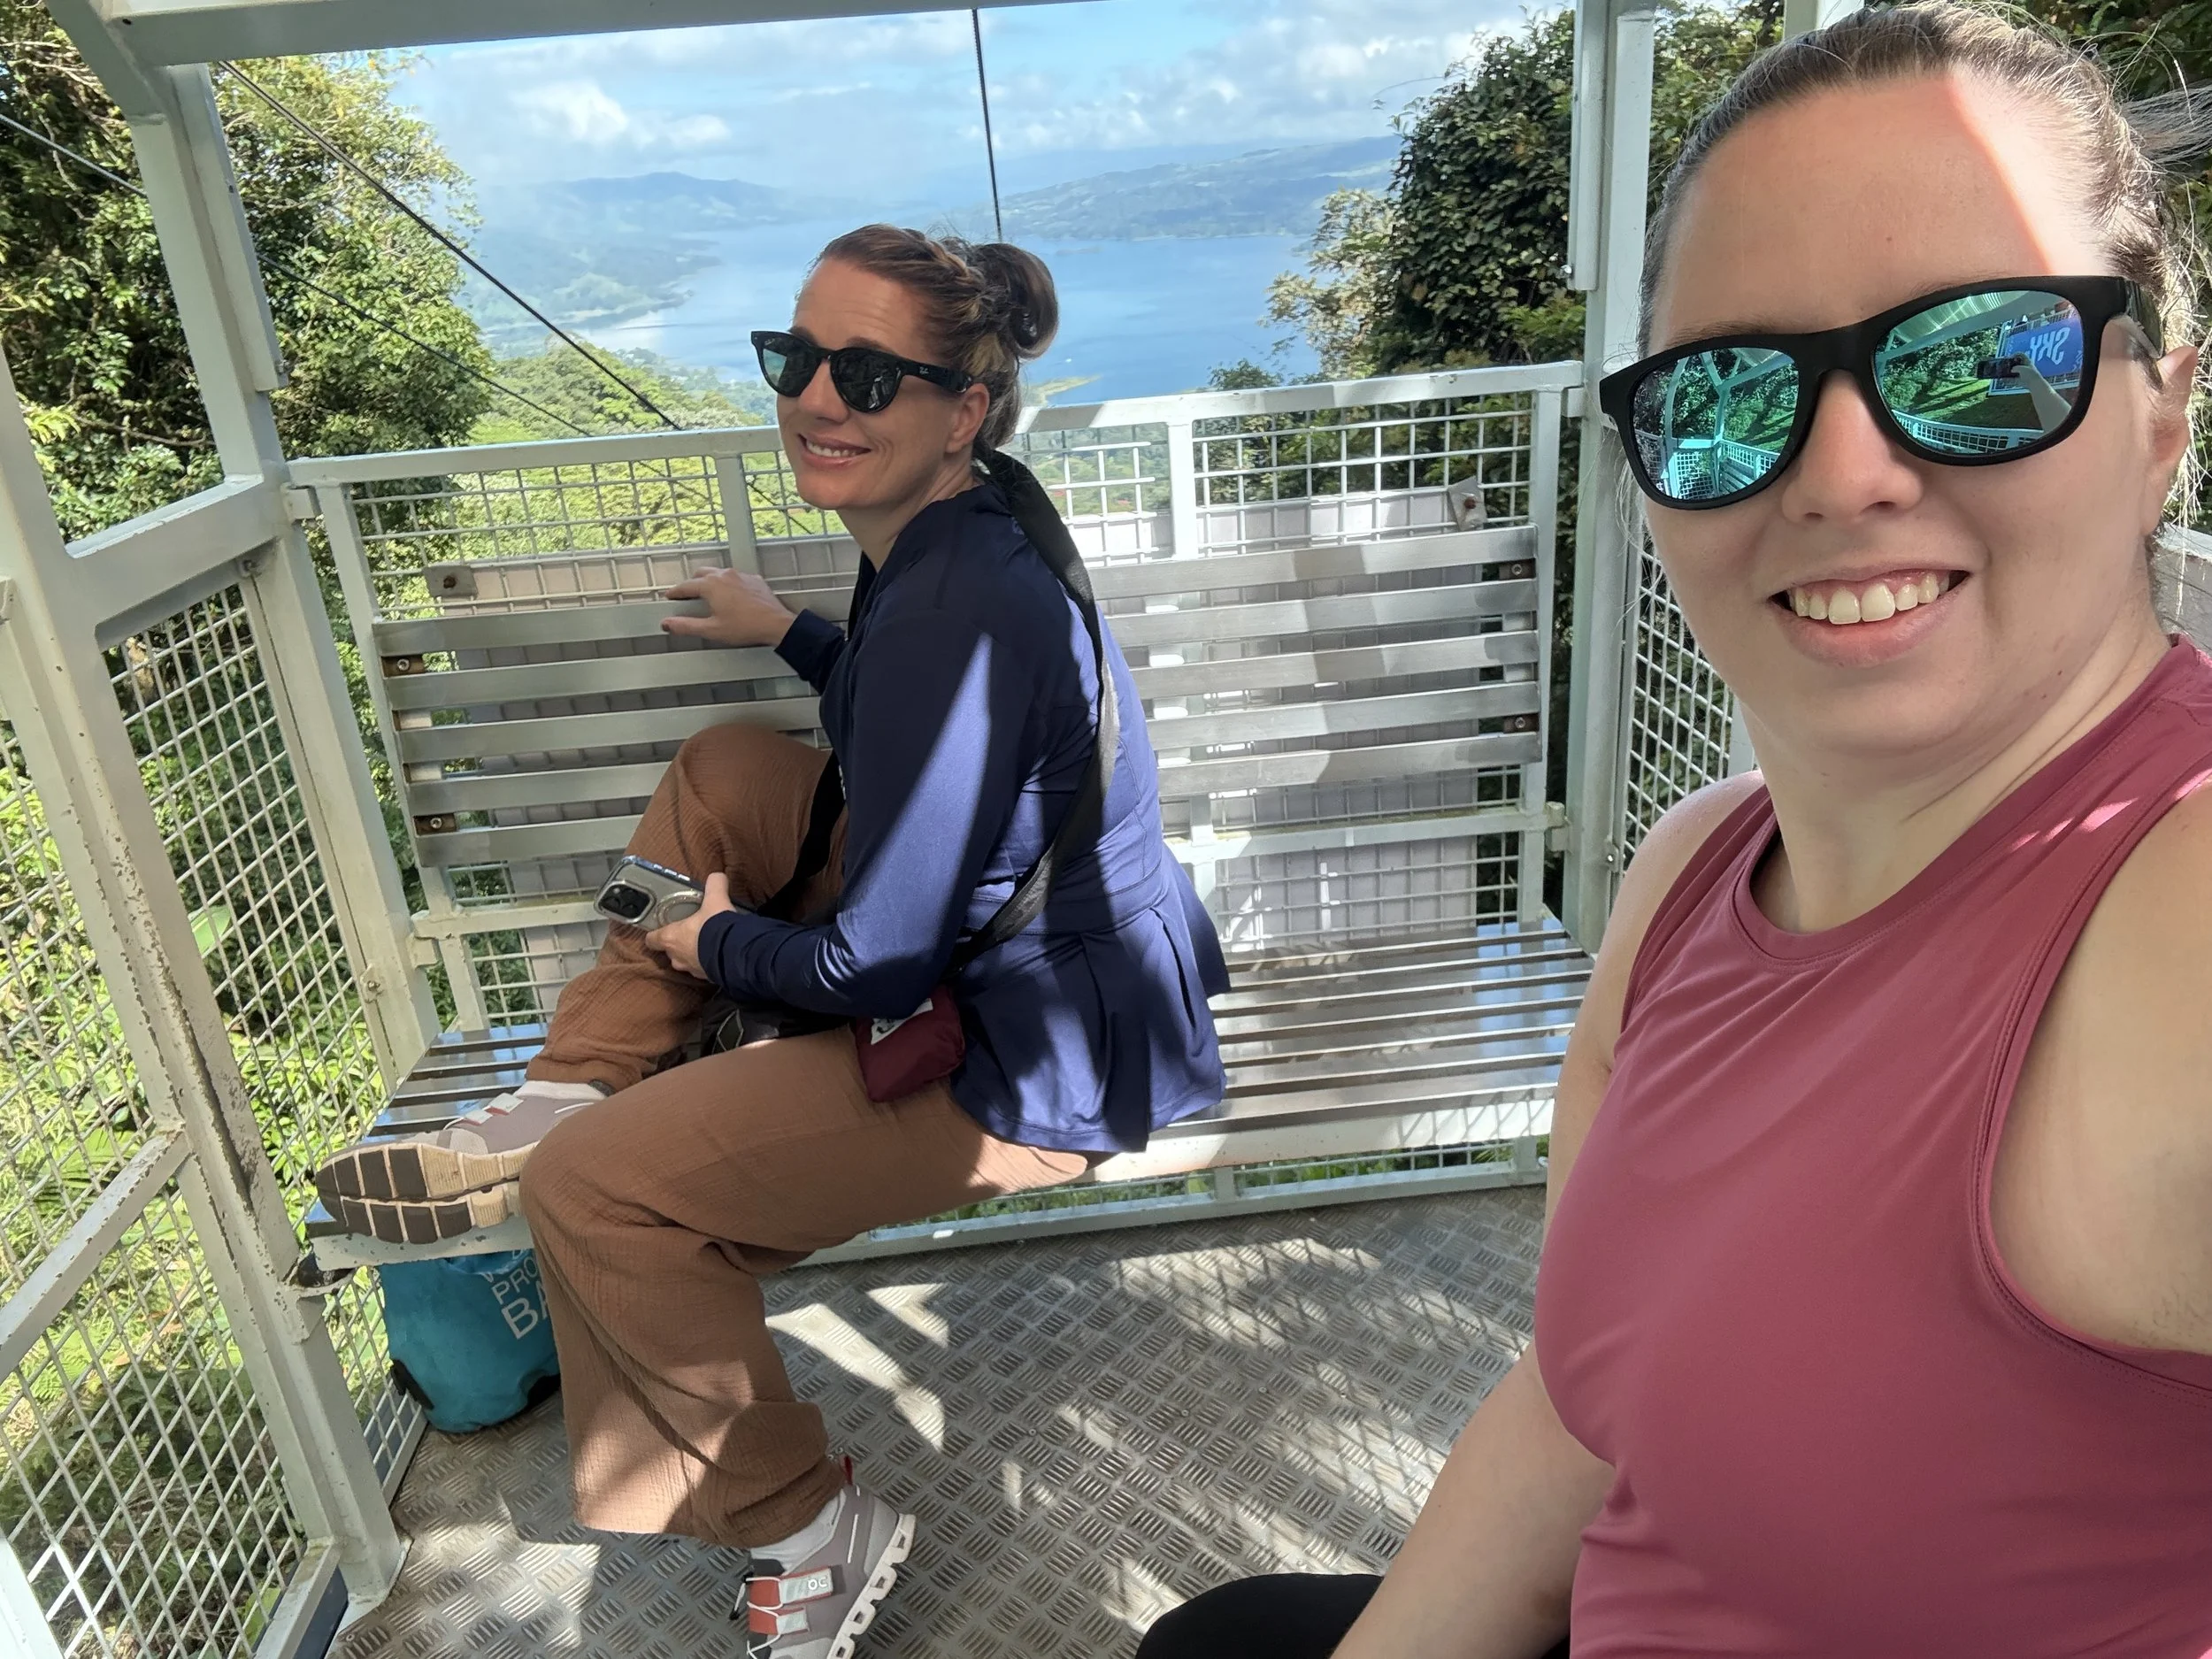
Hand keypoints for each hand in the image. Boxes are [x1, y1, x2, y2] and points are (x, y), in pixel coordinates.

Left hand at [644, 872, 737, 979]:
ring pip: (686, 962)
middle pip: (670, 951)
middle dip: (678, 944)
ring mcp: (691, 970)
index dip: (655, 934)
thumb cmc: (715, 927)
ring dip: (693, 954)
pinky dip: (708, 963)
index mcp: (671, 938)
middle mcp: (677, 957)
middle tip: (690, 932)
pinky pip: (703, 969)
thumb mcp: (715, 900)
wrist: (734, 954)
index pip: (652, 939)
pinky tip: (718, 954)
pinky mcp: (707, 978)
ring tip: (706, 944)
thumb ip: (714, 885)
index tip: (661, 929)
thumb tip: (717, 876)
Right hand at [663, 568, 796, 648]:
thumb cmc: (747, 627)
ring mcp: (741, 575)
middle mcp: (725, 575)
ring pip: (719, 573)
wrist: (776, 624)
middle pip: (701, 574)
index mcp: (711, 585)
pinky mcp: (754, 580)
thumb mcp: (712, 630)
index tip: (670, 597)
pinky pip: (736, 578)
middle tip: (688, 597)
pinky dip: (728, 584)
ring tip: (708, 596)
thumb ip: (687, 626)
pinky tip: (731, 597)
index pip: (686, 586)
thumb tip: (668, 623)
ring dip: (710, 582)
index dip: (675, 592)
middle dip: (692, 584)